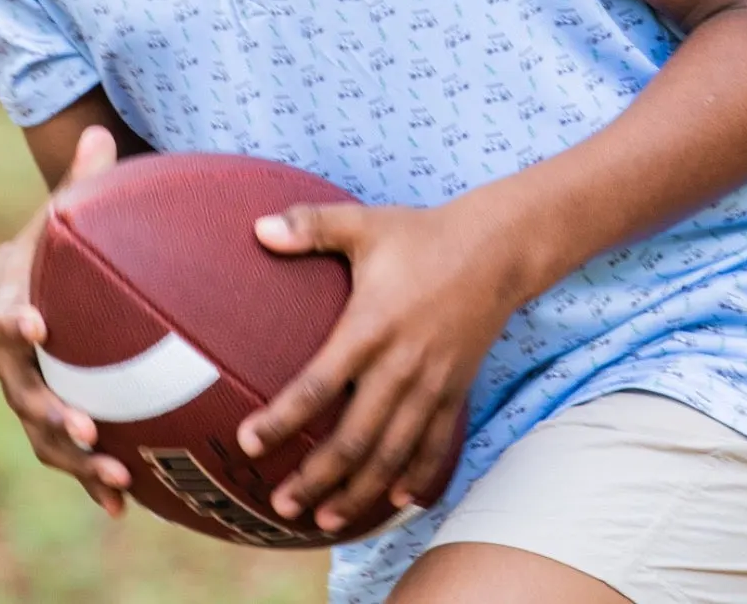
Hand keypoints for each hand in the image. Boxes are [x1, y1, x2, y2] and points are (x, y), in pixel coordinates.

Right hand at [0, 124, 131, 513]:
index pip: (0, 313)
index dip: (13, 321)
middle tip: (83, 424)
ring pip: (42, 433)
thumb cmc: (61, 245)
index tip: (36, 325)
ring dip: (74, 458)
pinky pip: (67, 457)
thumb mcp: (68, 212)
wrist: (47, 284)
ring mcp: (28, 392)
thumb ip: (84, 182)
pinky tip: (123, 508)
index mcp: (4, 300)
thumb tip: (99, 132)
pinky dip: (90, 484)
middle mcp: (8, 356)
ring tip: (113, 472)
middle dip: (49, 410)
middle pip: (21, 389)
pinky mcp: (54, 420)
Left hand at [236, 196, 530, 533]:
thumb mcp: (364, 224)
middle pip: (354, 437)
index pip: (318, 384)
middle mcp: (401, 365)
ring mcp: (432, 384)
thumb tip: (256, 228)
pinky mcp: (455, 391)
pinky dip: (415, 477)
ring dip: (359, 491)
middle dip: (317, 477)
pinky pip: (434, 445)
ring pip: (392, 453)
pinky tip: (394, 504)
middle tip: (281, 505)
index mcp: (370, 327)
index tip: (249, 442)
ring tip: (325, 522)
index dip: (282, 418)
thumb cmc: (422, 234)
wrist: (498, 248)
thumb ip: (310, 225)